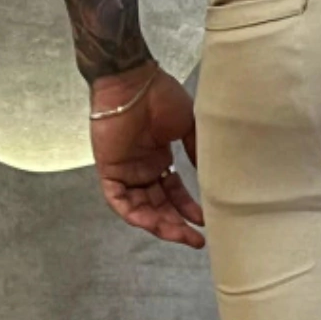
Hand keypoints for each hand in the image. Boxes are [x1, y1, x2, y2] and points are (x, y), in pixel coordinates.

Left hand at [89, 61, 204, 248]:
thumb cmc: (160, 95)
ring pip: (140, 208)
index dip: (188, 209)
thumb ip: (197, 152)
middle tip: (195, 239)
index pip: (173, 193)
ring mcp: (125, 170)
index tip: (205, 222)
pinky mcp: (109, 170)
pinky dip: (135, 214)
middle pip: (158, 206)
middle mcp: (142, 168)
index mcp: (159, 158)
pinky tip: (153, 224)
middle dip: (176, 225)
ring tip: (181, 235)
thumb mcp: (188, 127)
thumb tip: (211, 177)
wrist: (133, 80)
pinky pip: (118, 201)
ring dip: (159, 224)